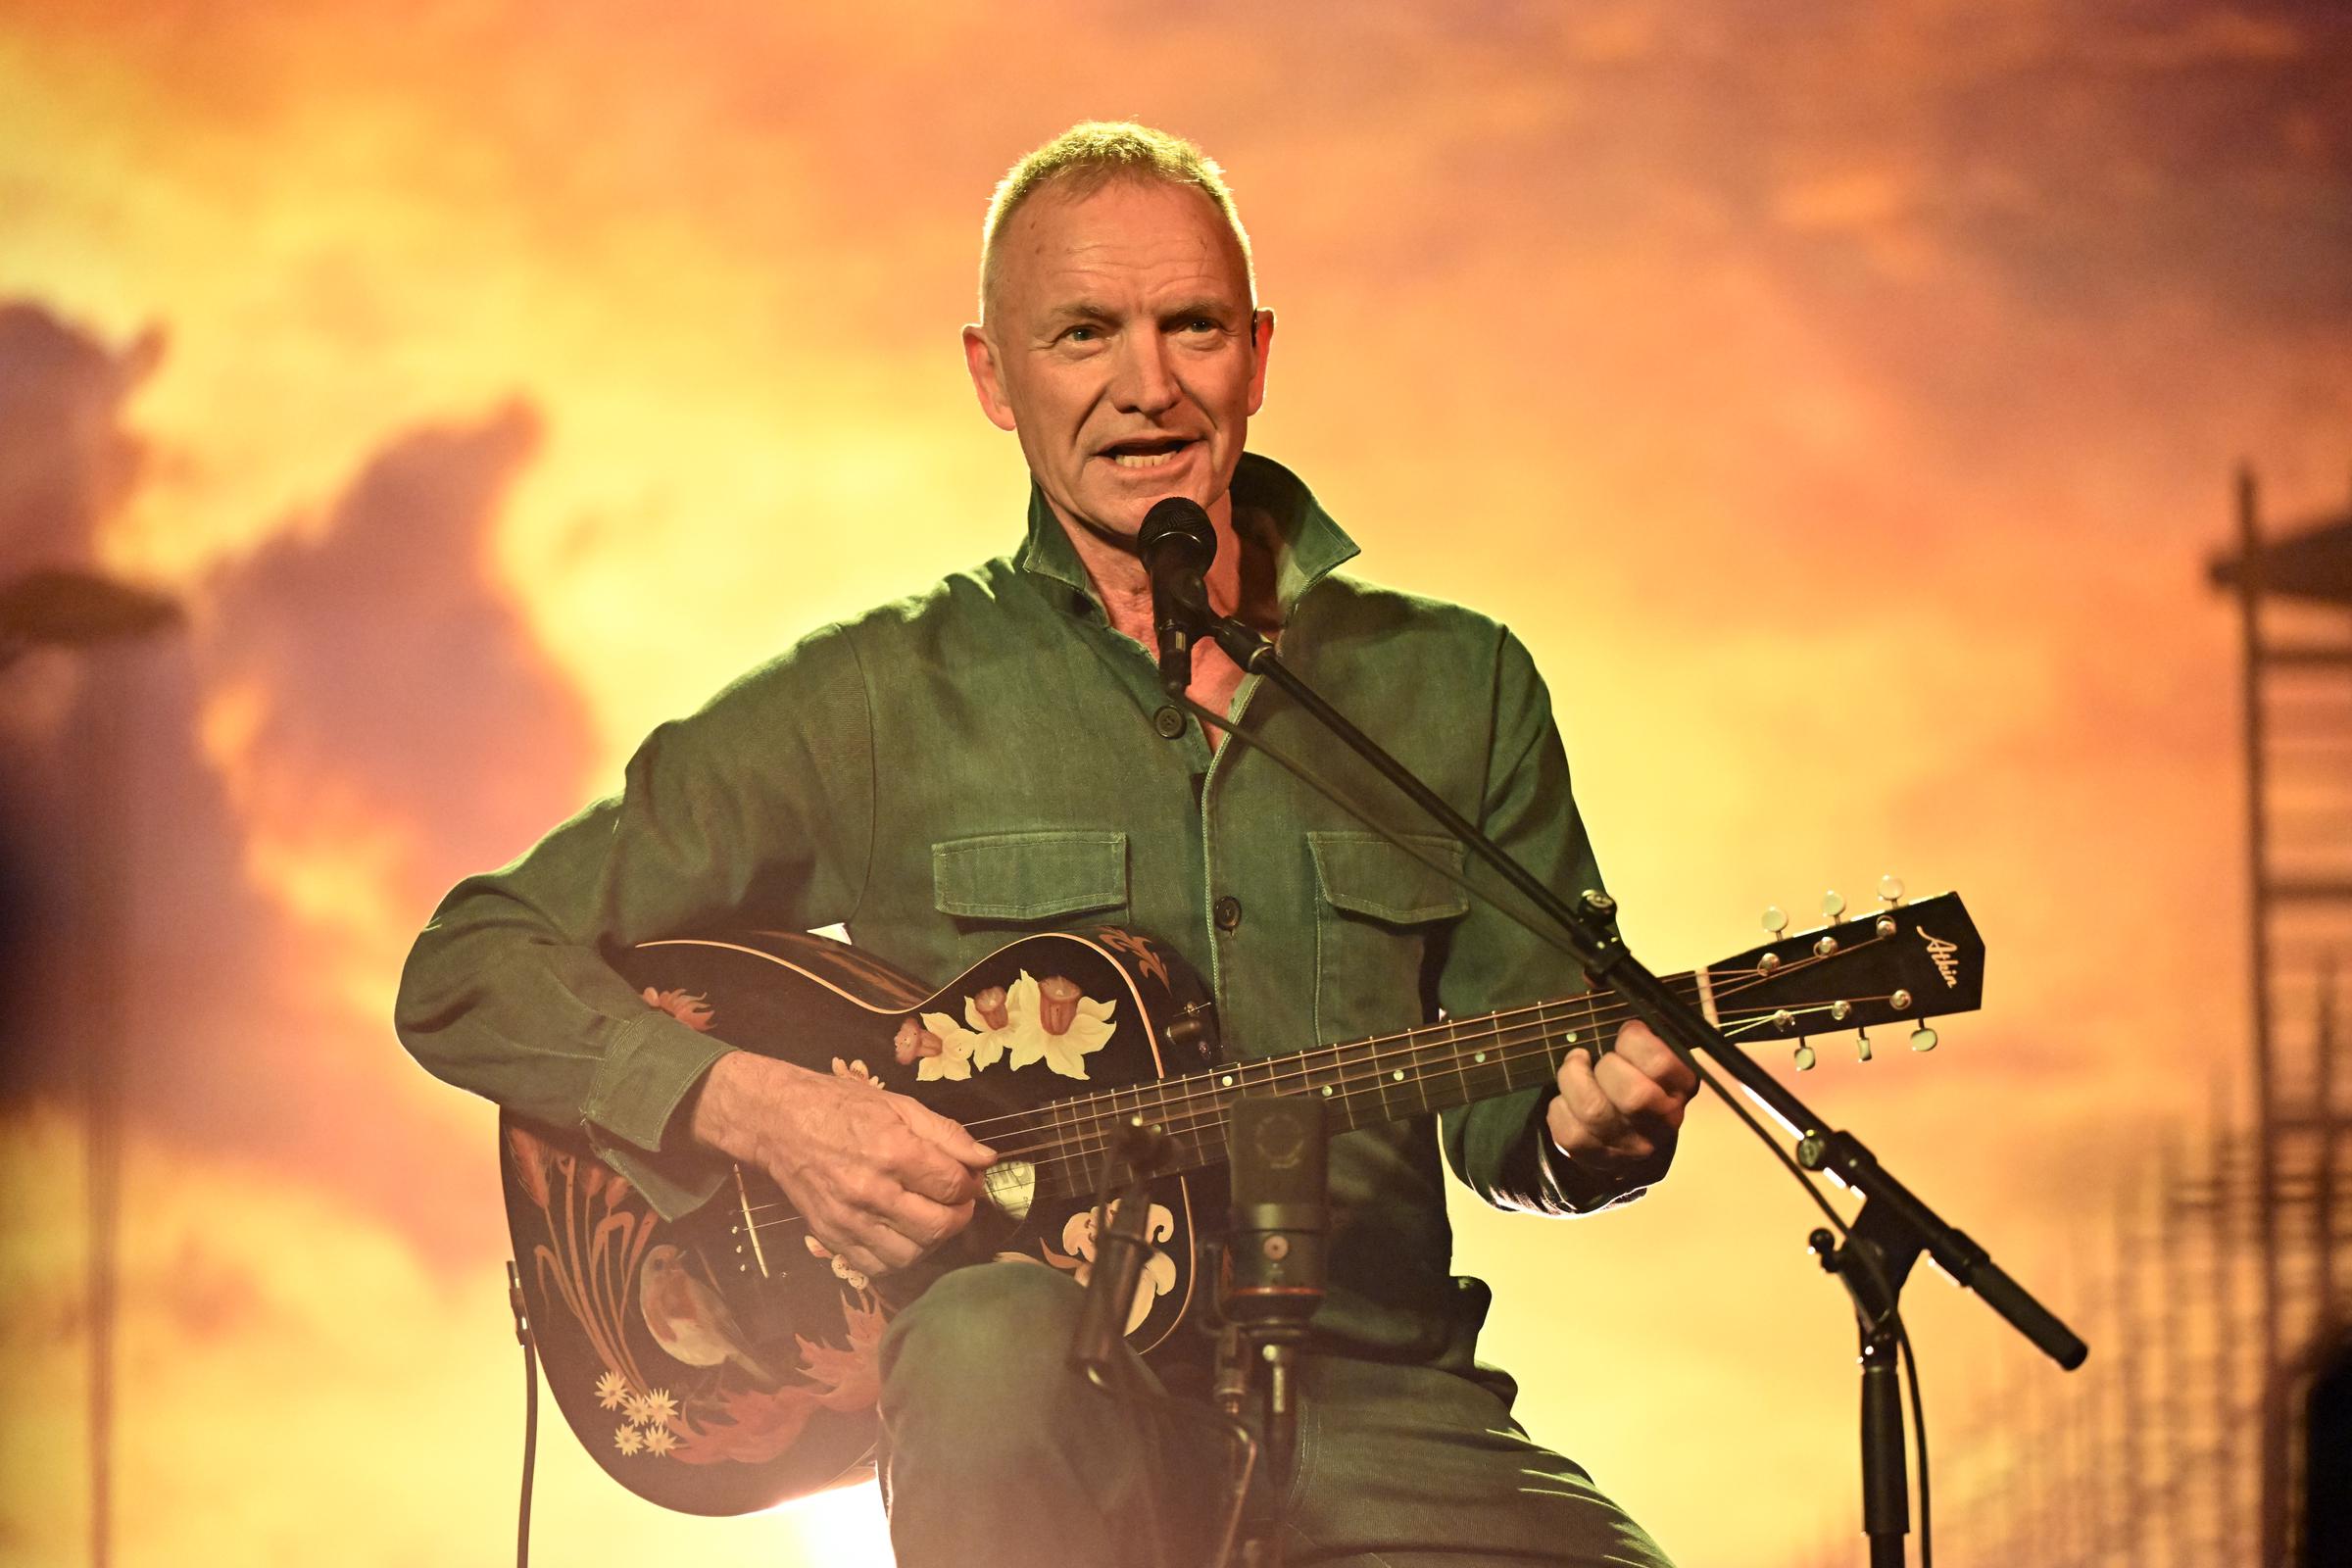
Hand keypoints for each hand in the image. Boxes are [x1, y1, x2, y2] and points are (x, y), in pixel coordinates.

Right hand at [689, 1051, 996, 1278]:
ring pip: (910, 1253)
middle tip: (957, 1202)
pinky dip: (897, 1258)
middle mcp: (871, 1190)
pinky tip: (902, 1235)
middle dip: (959, 1215)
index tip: (967, 1178)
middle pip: (937, 1225)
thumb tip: (987, 1159)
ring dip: (931, 1241)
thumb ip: (947, 1134)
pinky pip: (875, 1267)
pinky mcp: (830, 1237)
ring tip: (931, 1219)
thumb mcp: (899, 1105)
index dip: (970, 1184)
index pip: (952, 1185)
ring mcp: (848, 1219)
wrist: (780, 1122)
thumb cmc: (842, 1106)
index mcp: (893, 1150)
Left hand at [1546, 1019, 1698, 1178]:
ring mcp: (1629, 1144)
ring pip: (1594, 1110)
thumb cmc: (1635, 1073)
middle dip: (1606, 1066)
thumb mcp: (1645, 1046)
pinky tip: (1567, 1100)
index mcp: (1681, 1085)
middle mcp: (1662, 1120)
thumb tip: (1590, 977)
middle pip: (1632, 1095)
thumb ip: (1628, 1016)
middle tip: (1600, 1059)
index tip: (1626, 1034)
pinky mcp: (1597, 1158)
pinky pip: (1569, 1132)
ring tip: (1575, 1067)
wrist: (1628, 1132)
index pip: (1660, 1063)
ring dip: (1574, 1079)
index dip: (1634, 1040)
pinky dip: (1559, 1107)